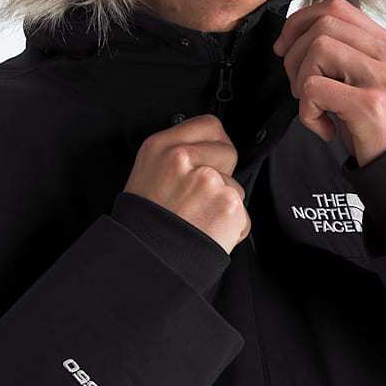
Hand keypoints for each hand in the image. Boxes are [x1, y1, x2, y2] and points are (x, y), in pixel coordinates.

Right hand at [123, 114, 250, 253]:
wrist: (143, 260)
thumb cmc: (143, 223)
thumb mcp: (147, 172)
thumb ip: (176, 154)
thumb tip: (206, 150)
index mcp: (161, 146)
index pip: (209, 125)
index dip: (214, 145)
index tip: (210, 160)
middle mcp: (184, 157)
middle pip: (229, 152)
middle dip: (223, 174)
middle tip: (198, 197)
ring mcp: (208, 179)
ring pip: (235, 187)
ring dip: (224, 206)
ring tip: (197, 220)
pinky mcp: (227, 204)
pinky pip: (243, 216)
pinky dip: (231, 230)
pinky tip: (207, 234)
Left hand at [272, 0, 385, 166]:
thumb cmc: (383, 129)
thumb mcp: (372, 82)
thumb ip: (348, 56)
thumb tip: (296, 38)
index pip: (337, 8)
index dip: (301, 21)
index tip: (285, 46)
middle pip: (323, 24)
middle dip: (294, 53)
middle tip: (298, 87)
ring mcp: (382, 79)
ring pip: (318, 49)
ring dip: (301, 80)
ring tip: (314, 106)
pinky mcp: (369, 105)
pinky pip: (314, 88)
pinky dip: (307, 112)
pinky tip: (324, 128)